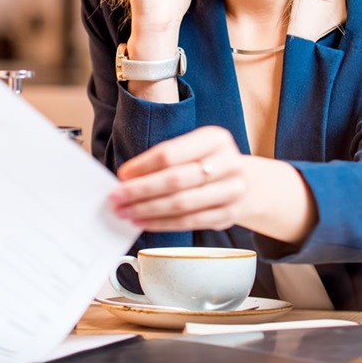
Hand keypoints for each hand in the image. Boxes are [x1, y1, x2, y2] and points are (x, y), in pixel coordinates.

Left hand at [109, 126, 248, 231]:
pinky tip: (145, 222)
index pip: (171, 153)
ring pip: (181, 204)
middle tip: (117, 198)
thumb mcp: (193, 149)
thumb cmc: (209, 163)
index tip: (122, 175)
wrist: (244, 181)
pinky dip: (163, 224)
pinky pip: (190, 221)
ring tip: (126, 213)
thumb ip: (164, 161)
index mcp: (215, 139)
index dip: (143, 166)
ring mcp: (232, 190)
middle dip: (141, 191)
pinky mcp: (229, 214)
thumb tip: (127, 179)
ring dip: (148, 210)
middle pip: (175, 180)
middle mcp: (228, 162)